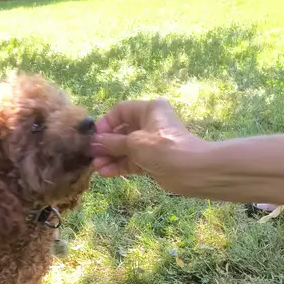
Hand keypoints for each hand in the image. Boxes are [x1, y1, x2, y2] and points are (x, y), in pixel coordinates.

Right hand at [91, 98, 206, 192]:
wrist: (191, 170)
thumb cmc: (163, 148)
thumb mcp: (134, 143)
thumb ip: (112, 143)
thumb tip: (93, 143)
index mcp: (149, 110)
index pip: (120, 111)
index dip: (106, 123)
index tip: (95, 137)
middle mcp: (149, 124)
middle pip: (121, 131)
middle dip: (106, 144)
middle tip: (92, 156)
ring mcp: (150, 143)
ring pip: (125, 148)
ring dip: (110, 157)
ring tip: (96, 167)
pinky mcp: (151, 160)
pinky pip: (131, 161)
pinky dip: (119, 166)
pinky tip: (105, 173)